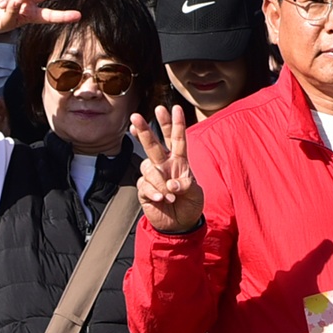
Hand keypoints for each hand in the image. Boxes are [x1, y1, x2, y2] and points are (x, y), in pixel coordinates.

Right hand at [130, 107, 206, 234]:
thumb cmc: (190, 204)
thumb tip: (171, 183)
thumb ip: (186, 185)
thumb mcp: (196, 193)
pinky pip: (145, 186)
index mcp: (179, 161)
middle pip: (153, 144)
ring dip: (159, 181)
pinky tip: (161, 200)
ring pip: (147, 167)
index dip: (176, 124)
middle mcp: (164, 165)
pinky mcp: (144, 190)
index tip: (175, 108)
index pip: (177, 139)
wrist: (181, 225)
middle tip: (136, 116)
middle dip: (145, 130)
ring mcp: (153, 177)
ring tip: (169, 195)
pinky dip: (154, 192)